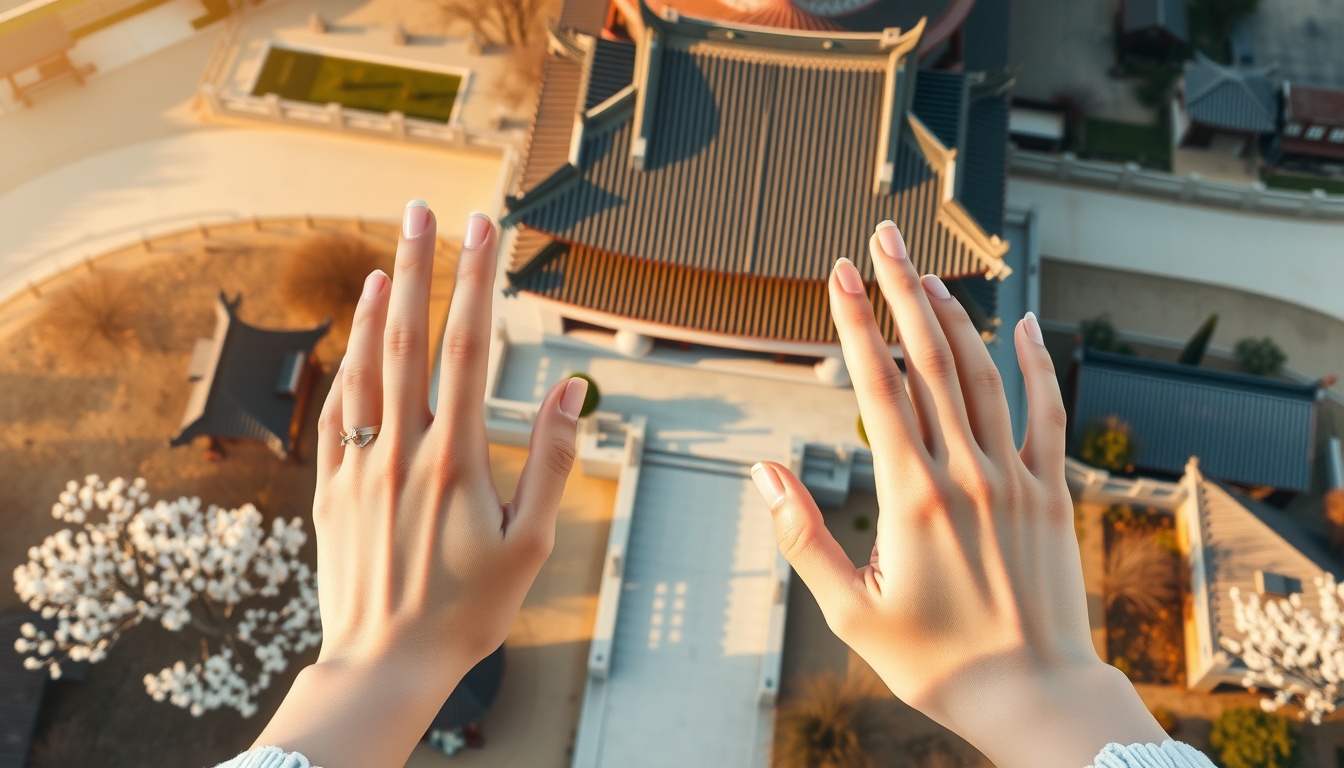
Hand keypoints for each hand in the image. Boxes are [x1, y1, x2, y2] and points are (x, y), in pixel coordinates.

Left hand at [249, 202, 587, 767]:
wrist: (386, 662)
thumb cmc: (468, 609)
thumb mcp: (531, 542)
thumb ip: (552, 460)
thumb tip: (571, 389)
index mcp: (457, 459)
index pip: (470, 348)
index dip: (478, 281)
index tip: (484, 229)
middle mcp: (402, 449)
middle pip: (410, 337)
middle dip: (422, 265)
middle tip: (423, 208)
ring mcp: (359, 465)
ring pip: (365, 366)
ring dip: (377, 307)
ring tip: (388, 257)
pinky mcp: (332, 487)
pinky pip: (337, 410)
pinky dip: (346, 365)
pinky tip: (353, 340)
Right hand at [750, 222, 1165, 767]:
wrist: (1036, 695)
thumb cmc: (938, 662)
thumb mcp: (851, 611)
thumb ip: (803, 537)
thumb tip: (763, 472)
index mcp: (911, 495)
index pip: (876, 385)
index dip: (853, 321)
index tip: (837, 272)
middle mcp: (966, 471)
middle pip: (929, 358)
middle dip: (901, 291)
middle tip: (882, 238)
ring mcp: (1015, 475)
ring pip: (981, 374)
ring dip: (952, 315)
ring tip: (926, 271)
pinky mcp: (1051, 490)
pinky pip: (1048, 410)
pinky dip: (1037, 362)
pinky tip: (1024, 323)